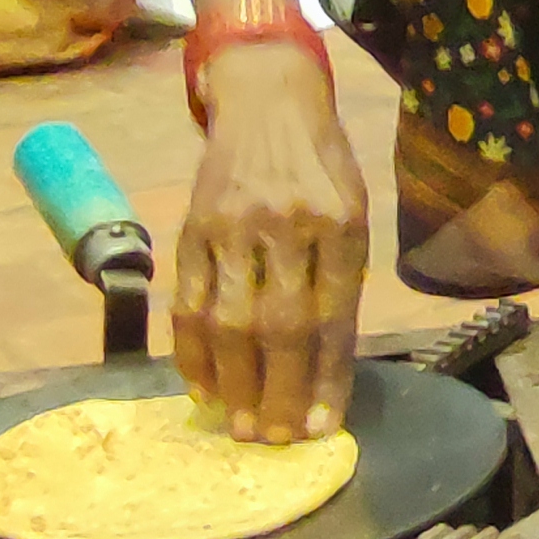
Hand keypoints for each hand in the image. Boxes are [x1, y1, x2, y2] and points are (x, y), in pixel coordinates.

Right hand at [173, 40, 369, 443]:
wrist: (266, 100)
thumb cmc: (321, 165)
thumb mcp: (352, 209)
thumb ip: (341, 278)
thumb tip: (325, 366)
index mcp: (339, 222)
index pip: (333, 315)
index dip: (326, 376)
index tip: (321, 425)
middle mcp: (286, 224)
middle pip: (280, 325)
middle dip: (279, 391)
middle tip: (276, 438)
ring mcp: (232, 226)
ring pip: (228, 320)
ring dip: (234, 383)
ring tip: (242, 426)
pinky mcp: (192, 228)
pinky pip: (186, 301)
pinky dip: (192, 352)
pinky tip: (203, 387)